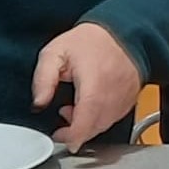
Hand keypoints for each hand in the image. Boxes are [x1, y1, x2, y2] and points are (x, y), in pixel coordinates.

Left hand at [32, 22, 144, 152]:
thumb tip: (38, 103)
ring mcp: (124, 99)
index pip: (85, 121)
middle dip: (76, 129)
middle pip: (94, 128)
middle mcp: (113, 94)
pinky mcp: (130, 101)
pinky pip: (113, 119)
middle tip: (63, 114)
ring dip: (88, 124)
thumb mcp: (56, 52)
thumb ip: (43, 78)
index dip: (72, 136)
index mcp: (94, 83)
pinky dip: (100, 119)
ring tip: (77, 105)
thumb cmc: (91, 41)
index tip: (59, 136)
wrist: (123, 32)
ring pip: (104, 126)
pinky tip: (92, 104)